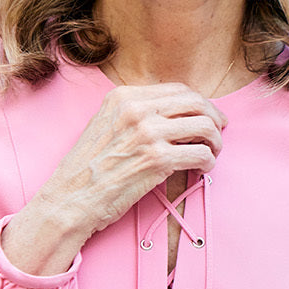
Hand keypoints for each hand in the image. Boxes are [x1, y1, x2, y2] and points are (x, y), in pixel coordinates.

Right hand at [1, 83, 226, 274]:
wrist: (69, 199)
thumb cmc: (87, 170)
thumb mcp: (105, 125)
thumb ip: (134, 114)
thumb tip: (173, 115)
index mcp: (123, 96)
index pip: (178, 89)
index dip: (200, 102)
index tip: (208, 116)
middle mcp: (136, 109)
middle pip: (196, 103)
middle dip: (214, 118)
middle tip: (218, 134)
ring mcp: (148, 133)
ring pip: (204, 126)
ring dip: (215, 142)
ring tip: (212, 154)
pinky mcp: (157, 160)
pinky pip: (200, 154)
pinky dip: (208, 162)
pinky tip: (202, 169)